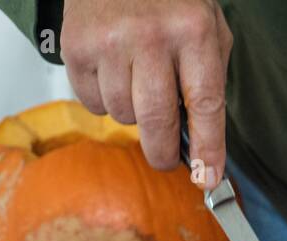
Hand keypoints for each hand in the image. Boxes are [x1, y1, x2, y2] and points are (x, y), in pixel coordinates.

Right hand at [61, 0, 231, 186]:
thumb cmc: (168, 0)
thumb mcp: (207, 28)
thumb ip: (209, 80)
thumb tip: (203, 145)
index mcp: (193, 31)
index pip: (205, 104)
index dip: (207, 148)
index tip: (207, 177)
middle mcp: (151, 36)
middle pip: (157, 121)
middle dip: (163, 153)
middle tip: (166, 158)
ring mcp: (109, 41)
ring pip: (123, 116)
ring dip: (133, 115)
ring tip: (137, 84)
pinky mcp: (76, 47)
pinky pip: (93, 103)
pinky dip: (105, 100)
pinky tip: (112, 72)